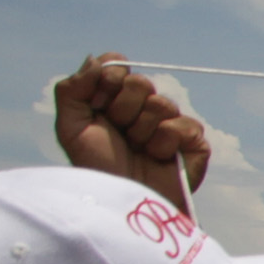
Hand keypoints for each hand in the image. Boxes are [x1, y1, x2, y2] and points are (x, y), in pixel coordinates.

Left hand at [53, 57, 211, 201]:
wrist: (123, 205)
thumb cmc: (96, 169)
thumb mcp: (70, 128)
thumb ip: (72, 89)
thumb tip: (96, 59)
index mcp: (114, 100)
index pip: (118, 66)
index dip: (107, 84)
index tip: (97, 108)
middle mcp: (143, 108)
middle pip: (140, 83)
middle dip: (123, 111)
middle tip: (120, 135)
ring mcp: (170, 124)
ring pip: (162, 104)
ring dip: (143, 132)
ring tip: (139, 152)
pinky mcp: (193, 142)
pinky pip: (183, 125)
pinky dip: (165, 143)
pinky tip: (159, 158)